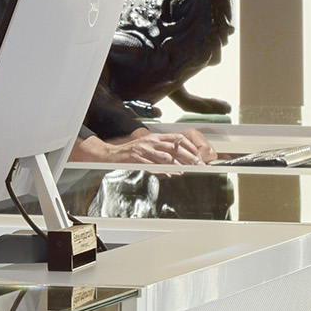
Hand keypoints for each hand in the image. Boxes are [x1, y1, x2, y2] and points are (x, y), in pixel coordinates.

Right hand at [74, 126, 213, 168]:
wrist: (111, 155)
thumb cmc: (131, 152)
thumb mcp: (148, 146)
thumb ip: (162, 150)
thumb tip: (178, 160)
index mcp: (155, 137)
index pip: (177, 138)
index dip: (190, 146)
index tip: (198, 154)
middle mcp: (151, 141)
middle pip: (175, 147)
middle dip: (189, 156)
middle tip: (198, 164)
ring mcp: (144, 149)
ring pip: (166, 156)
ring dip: (179, 164)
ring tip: (188, 170)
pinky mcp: (137, 159)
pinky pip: (153, 165)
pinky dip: (164, 170)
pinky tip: (172, 173)